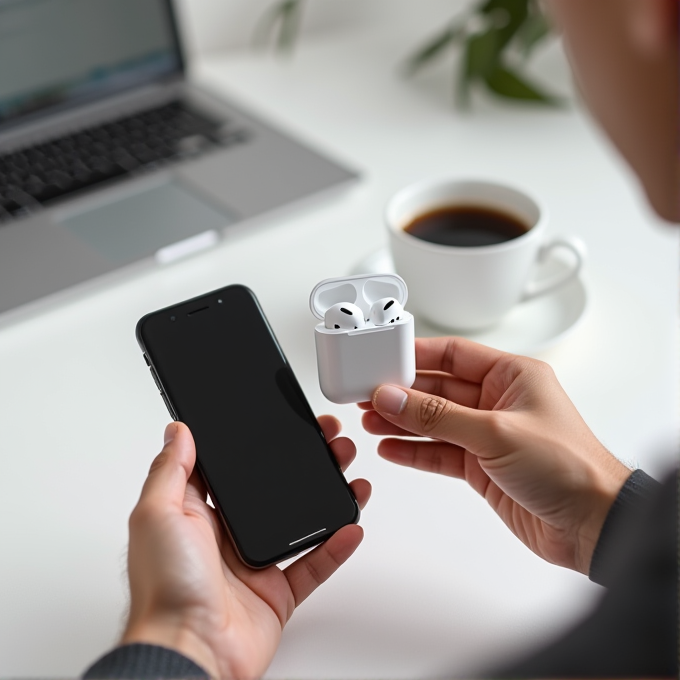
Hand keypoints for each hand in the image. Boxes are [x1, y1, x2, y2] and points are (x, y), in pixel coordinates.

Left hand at [121, 419, 369, 678]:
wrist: (188, 653)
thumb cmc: (164, 590)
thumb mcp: (156, 515)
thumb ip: (170, 470)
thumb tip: (177, 430)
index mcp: (197, 516)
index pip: (233, 472)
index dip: (255, 446)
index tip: (279, 424)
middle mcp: (226, 538)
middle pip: (273, 492)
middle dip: (303, 464)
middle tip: (326, 440)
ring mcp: (254, 565)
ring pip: (299, 523)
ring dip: (326, 497)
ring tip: (346, 471)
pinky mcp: (277, 593)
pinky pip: (314, 565)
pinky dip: (335, 548)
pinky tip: (350, 525)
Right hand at [361, 336, 629, 574]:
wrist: (593, 524)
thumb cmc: (571, 467)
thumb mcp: (495, 432)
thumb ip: (438, 415)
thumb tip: (395, 397)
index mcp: (512, 376)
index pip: (454, 354)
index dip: (417, 355)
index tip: (385, 358)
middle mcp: (498, 402)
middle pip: (439, 388)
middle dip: (403, 392)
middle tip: (368, 393)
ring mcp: (488, 435)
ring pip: (434, 422)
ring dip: (402, 422)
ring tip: (370, 420)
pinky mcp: (482, 467)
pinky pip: (439, 452)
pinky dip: (414, 451)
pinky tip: (390, 448)